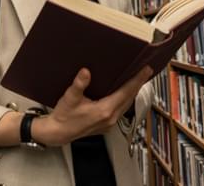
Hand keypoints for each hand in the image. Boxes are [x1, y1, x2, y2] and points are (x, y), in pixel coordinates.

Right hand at [33, 66, 151, 145]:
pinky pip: (121, 110)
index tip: (146, 70)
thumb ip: (79, 84)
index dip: (137, 80)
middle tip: (145, 71)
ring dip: (133, 92)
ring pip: (126, 105)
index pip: (126, 92)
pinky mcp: (107, 125)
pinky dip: (125, 99)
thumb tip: (86, 72)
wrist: (58, 132)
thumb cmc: (64, 116)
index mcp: (104, 111)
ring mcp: (109, 123)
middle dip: (138, 84)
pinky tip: (124, 93)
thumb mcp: (70, 98)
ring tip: (138, 80)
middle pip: (130, 98)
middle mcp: (110, 118)